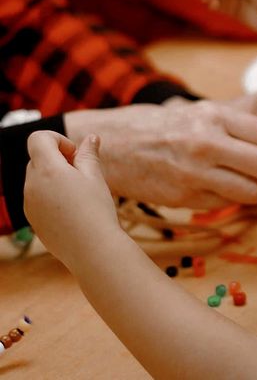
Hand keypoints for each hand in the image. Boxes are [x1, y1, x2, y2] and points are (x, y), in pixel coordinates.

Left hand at [25, 132, 120, 268]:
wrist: (91, 250)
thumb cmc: (96, 210)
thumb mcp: (95, 176)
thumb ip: (88, 154)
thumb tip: (91, 138)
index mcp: (47, 170)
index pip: (38, 138)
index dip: (58, 140)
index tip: (75, 155)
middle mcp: (31, 185)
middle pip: (38, 158)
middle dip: (58, 159)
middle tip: (83, 174)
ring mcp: (29, 204)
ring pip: (37, 179)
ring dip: (55, 178)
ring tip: (79, 194)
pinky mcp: (32, 220)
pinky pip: (37, 198)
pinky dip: (51, 196)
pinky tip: (73, 210)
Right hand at [64, 97, 256, 208]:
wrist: (120, 145)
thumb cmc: (170, 127)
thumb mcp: (206, 114)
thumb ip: (242, 127)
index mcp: (217, 116)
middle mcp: (208, 143)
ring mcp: (196, 172)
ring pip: (251, 191)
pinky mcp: (186, 197)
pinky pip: (228, 204)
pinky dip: (244, 202)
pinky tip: (245, 195)